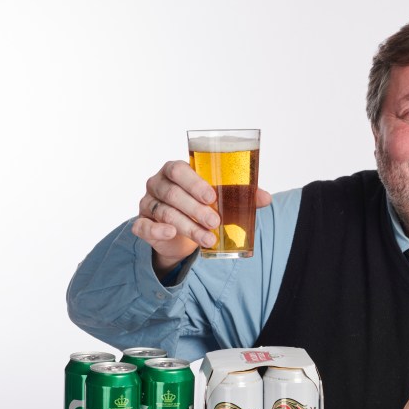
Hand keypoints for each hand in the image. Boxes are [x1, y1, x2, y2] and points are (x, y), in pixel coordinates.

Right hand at [131, 160, 271, 276]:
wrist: (181, 234)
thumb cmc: (201, 207)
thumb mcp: (221, 200)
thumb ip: (241, 196)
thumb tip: (266, 198)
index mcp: (174, 171)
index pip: (178, 170)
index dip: (194, 182)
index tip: (212, 197)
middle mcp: (157, 184)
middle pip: (172, 193)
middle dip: (195, 209)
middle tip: (215, 222)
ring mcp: (147, 203)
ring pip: (164, 213)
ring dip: (188, 226)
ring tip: (208, 238)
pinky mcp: (142, 223)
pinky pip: (144, 226)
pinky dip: (157, 230)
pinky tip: (171, 234)